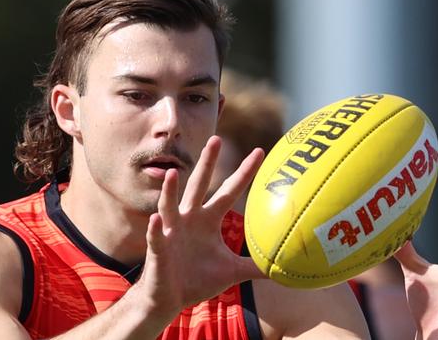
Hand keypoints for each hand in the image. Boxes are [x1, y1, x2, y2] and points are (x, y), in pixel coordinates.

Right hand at [137, 136, 265, 316]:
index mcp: (208, 220)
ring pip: (170, 205)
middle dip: (207, 163)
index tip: (259, 152)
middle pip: (199, 185)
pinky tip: (156, 218)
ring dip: (170, 190)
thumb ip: (253, 266)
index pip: (228, 191)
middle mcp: (189, 218)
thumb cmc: (197, 280)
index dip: (243, 173)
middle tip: (216, 139)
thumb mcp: (231, 272)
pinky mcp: (158, 249)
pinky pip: (156, 237)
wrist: (169, 298)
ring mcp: (171, 231)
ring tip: (171, 174)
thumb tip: (281, 267)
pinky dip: (155, 228)